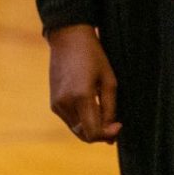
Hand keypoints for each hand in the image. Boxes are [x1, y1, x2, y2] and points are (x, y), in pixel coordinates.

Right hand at [46, 25, 119, 141]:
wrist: (68, 39)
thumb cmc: (93, 56)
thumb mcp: (109, 81)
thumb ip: (110, 109)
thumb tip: (111, 134)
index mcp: (80, 97)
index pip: (93, 133)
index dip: (108, 135)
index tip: (119, 125)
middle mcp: (64, 104)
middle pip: (84, 135)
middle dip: (101, 134)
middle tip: (114, 123)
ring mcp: (56, 104)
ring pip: (77, 130)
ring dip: (91, 128)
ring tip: (104, 112)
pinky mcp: (53, 103)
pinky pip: (70, 121)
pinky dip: (82, 120)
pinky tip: (92, 107)